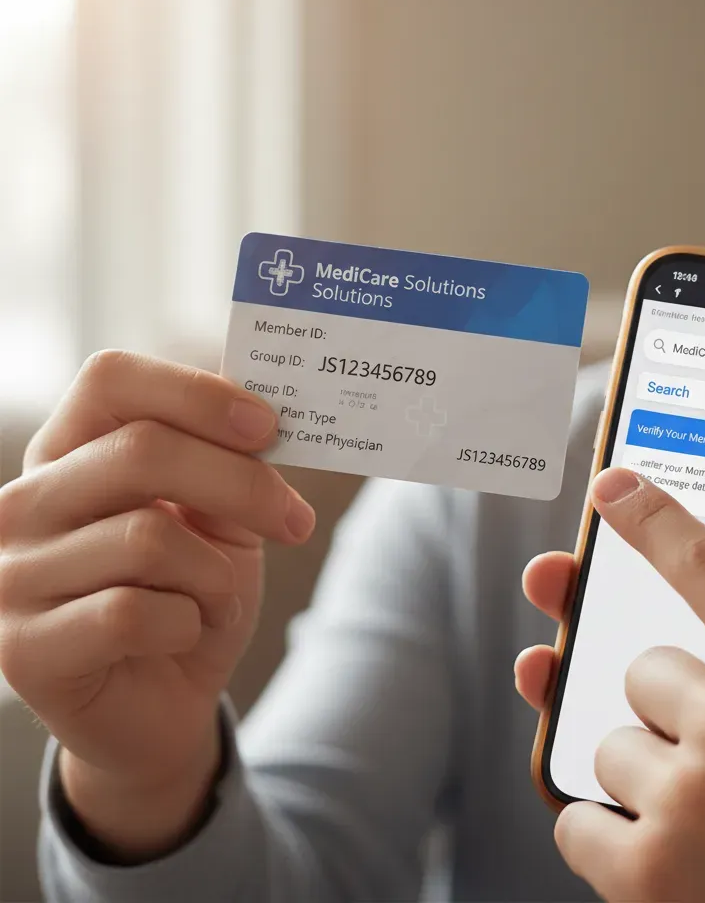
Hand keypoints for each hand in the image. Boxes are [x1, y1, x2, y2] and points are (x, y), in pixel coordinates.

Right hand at [0, 352, 315, 800]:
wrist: (165, 703)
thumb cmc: (191, 594)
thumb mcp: (220, 520)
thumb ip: (227, 465)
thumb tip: (264, 416)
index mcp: (70, 452)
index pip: (111, 380)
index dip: (197, 393)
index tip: (268, 427)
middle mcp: (26, 503)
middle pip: (141, 451)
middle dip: (242, 485)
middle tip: (296, 519)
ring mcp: (14, 574)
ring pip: (149, 537)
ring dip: (214, 574)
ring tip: (215, 596)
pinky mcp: (24, 648)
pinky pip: (133, 613)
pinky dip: (186, 624)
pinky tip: (179, 634)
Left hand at [516, 468, 704, 902]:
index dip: (652, 519)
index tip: (610, 488)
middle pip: (645, 671)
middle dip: (675, 711)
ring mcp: (689, 800)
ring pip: (610, 744)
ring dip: (648, 778)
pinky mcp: (647, 874)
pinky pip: (577, 820)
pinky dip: (607, 840)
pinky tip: (674, 860)